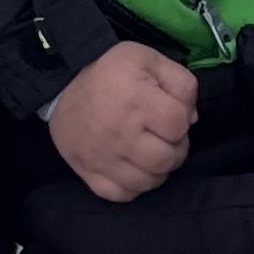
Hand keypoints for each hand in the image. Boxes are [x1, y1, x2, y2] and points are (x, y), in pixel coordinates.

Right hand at [46, 42, 196, 202]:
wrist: (62, 83)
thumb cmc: (110, 70)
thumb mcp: (149, 59)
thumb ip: (181, 83)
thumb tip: (191, 119)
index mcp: (138, 102)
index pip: (179, 126)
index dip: (182, 120)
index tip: (170, 114)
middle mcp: (122, 135)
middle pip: (167, 159)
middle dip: (175, 148)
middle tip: (163, 136)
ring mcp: (105, 158)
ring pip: (148, 182)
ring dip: (157, 169)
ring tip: (150, 152)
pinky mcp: (90, 173)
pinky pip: (122, 194)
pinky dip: (133, 186)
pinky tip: (133, 169)